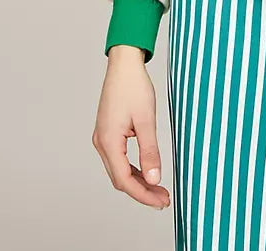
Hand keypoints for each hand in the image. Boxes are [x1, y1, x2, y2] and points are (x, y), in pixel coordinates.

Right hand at [92, 45, 170, 209]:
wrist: (124, 64)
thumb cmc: (134, 86)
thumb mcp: (146, 120)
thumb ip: (150, 151)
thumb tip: (155, 179)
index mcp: (108, 142)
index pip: (125, 180)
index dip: (144, 195)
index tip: (161, 202)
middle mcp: (102, 143)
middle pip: (120, 179)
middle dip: (142, 192)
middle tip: (164, 199)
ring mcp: (103, 138)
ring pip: (119, 170)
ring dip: (138, 181)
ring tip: (159, 189)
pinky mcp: (108, 132)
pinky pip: (119, 158)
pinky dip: (133, 168)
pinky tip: (147, 171)